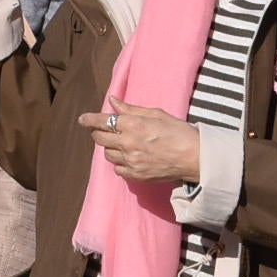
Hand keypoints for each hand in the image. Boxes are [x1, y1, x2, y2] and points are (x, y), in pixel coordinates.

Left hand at [80, 103, 202, 184]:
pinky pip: (118, 169)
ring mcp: (131, 161)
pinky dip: (119, 163)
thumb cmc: (179, 132)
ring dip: (110, 147)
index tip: (82, 119)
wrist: (194, 157)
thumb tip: (113, 101)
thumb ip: (131, 109)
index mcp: (133, 125)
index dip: (89, 119)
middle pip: (100, 139)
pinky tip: (128, 157)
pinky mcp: (136, 175)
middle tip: (101, 130)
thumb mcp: (156, 114)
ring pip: (107, 154)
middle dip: (97, 132)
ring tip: (121, 143)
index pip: (102, 121)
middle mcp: (128, 143)